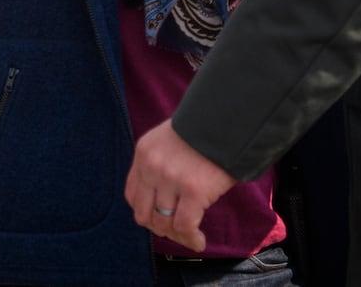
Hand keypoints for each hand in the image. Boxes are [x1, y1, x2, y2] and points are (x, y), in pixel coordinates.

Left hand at [124, 119, 235, 250]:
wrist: (228, 119)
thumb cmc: (205, 131)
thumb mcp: (169, 140)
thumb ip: (160, 164)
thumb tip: (162, 202)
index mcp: (144, 152)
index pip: (132, 194)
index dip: (145, 211)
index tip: (159, 218)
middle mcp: (152, 166)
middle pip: (144, 213)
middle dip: (159, 228)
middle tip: (176, 231)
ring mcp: (171, 179)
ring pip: (164, 223)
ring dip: (178, 236)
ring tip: (192, 237)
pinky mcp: (193, 190)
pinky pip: (185, 226)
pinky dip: (191, 239)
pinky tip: (199, 241)